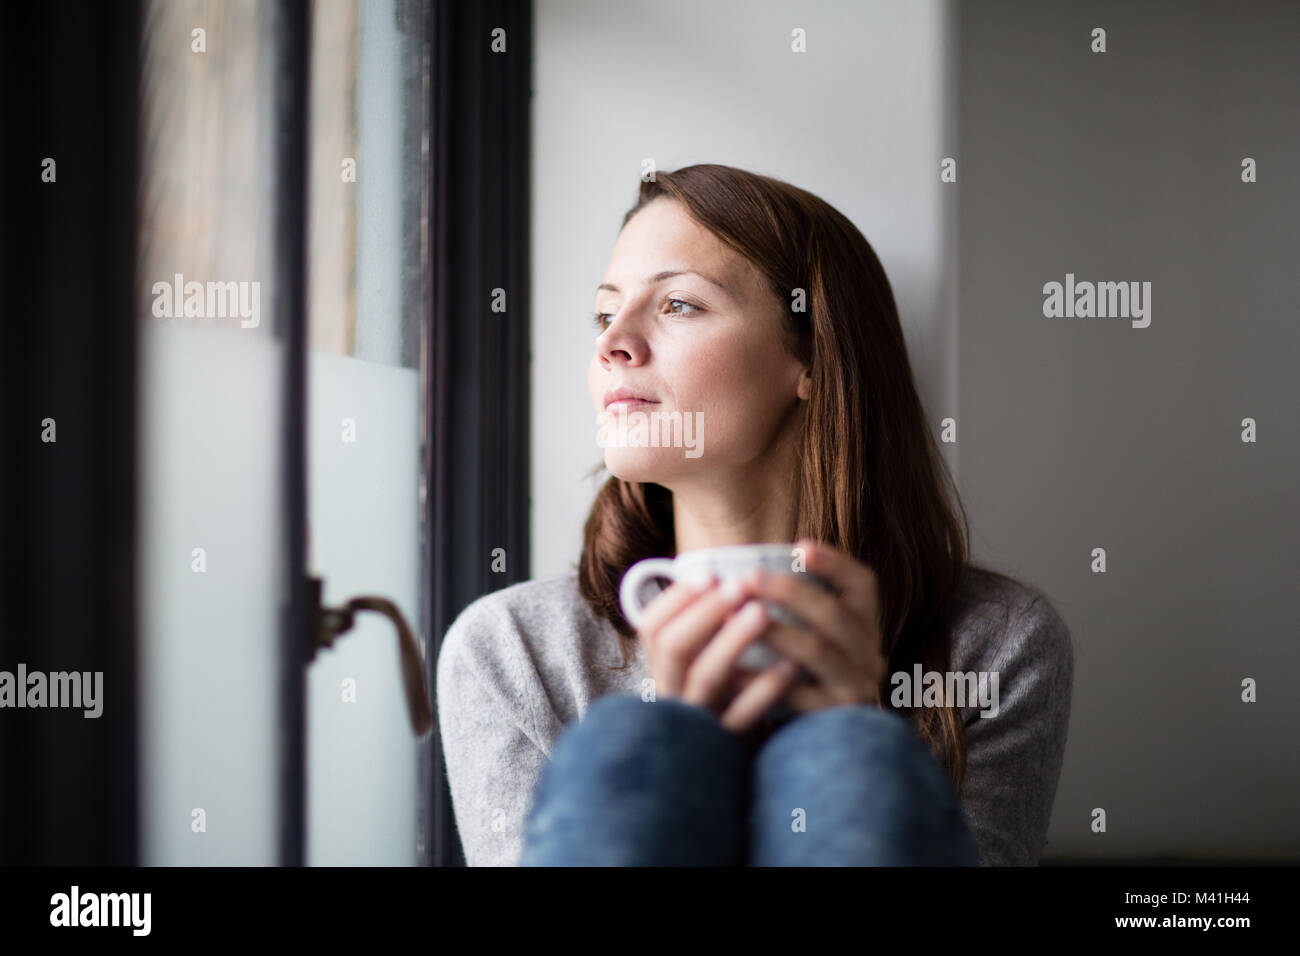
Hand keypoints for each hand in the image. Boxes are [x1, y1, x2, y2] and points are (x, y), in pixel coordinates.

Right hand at [634, 573, 803, 734]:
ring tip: (762, 612)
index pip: (652, 628)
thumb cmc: (725, 708)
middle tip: (740, 584)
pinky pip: (740, 718)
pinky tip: (789, 666)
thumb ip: (706, 634)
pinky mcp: (724, 751)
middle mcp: (672, 696)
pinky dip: (763, 690)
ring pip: (704, 677)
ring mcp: (695, 724)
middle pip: (673, 647)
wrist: (727, 780)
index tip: (709, 573)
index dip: (677, 598)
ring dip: (732, 640)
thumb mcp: (705, 670)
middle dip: (706, 611)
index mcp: (664, 673)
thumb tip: (725, 576)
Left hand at [727, 539, 886, 712]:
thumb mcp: (813, 638)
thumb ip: (792, 609)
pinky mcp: (835, 718)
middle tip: (747, 577)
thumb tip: (738, 571)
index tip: (800, 546)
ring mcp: (856, 686)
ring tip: (736, 617)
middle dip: (788, 592)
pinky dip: (760, 679)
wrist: (824, 747)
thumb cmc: (803, 677)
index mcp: (864, 626)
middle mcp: (869, 654)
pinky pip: (795, 695)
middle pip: (834, 614)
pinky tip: (729, 670)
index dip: (835, 563)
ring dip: (773, 630)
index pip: (863, 585)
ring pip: (817, 651)